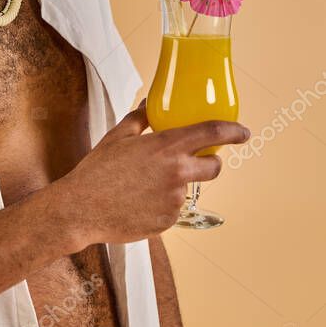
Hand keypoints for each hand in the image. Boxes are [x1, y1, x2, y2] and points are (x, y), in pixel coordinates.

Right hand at [53, 98, 250, 248]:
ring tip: (144, 184)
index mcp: (168, 147)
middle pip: (215, 167)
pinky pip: (173, 208)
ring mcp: (175, 200)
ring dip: (176, 184)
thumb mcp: (118, 136)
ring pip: (188, 188)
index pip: (213, 134)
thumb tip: (149, 105)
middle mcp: (178, 173)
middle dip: (211, 162)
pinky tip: (139, 200)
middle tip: (195, 160)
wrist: (82, 209)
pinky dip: (162, 203)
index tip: (243, 132)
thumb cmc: (97, 170)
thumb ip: (140, 119)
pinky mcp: (169, 221)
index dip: (233, 131)